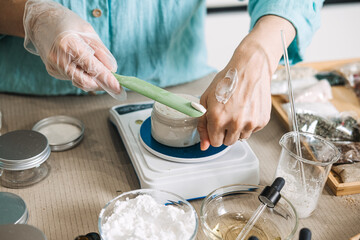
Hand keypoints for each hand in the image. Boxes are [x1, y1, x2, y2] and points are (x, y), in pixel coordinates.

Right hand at [23, 0, 123, 97]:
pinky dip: (82, 74)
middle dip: (101, 84)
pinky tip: (81, 63)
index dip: (106, 79)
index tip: (118, 88)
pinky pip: (73, 78)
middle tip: (113, 82)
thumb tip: (112, 69)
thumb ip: (102, 52)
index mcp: (68, 44)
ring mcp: (53, 66)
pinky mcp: (52, 71)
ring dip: (92, 78)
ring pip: (80, 81)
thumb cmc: (67, 23)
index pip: (92, 68)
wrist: (41, 20)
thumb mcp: (89, 32)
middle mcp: (58, 58)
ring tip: (95, 65)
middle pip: (85, 81)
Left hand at [197, 15, 294, 150]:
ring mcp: (250, 123)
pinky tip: (247, 108)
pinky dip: (249, 123)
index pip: (214, 142)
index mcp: (217, 118)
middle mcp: (234, 123)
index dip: (214, 134)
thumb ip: (202, 125)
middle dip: (225, 132)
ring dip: (238, 129)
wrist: (250, 68)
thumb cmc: (227, 80)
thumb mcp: (206, 100)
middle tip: (227, 116)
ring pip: (241, 138)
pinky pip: (253, 130)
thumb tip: (204, 146)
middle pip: (228, 142)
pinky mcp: (262, 121)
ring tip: (237, 111)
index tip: (216, 125)